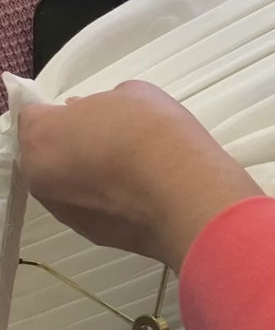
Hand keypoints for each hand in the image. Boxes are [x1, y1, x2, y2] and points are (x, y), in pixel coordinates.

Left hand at [18, 81, 260, 271]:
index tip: (84, 112)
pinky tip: (136, 191)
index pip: (33, 117)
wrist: (187, 198)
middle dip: (66, 144)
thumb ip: (100, 105)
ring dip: (85, 173)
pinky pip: (90, 208)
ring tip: (126, 166)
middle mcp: (42, 179)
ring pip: (66, 185)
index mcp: (42, 138)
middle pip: (44, 154)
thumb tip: (92, 120)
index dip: (58, 112)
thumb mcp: (131, 93)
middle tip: (106, 137)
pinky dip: (105, 199)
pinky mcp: (92, 236)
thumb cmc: (155, 136)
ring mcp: (65, 213)